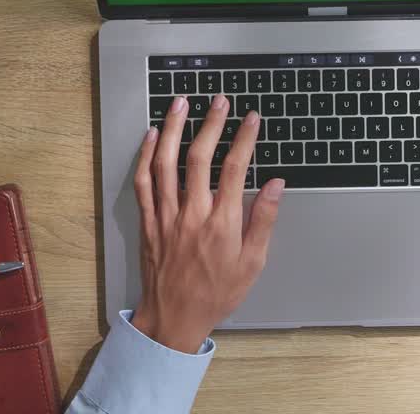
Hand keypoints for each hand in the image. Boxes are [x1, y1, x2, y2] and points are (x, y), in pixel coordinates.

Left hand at [128, 94, 285, 352]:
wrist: (173, 318)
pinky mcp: (148, 221)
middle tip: (220, 101)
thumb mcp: (252, 263)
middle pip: (200, 157)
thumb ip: (263, 220)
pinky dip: (147, 155)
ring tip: (182, 103)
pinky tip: (154, 135)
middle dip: (212, 124)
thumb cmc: (216, 293)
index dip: (244, 139)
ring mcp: (166, 216)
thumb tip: (275, 185)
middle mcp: (192, 214)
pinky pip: (144, 182)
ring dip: (175, 128)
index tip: (252, 118)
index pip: (234, 169)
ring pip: (167, 162)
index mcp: (222, 223)